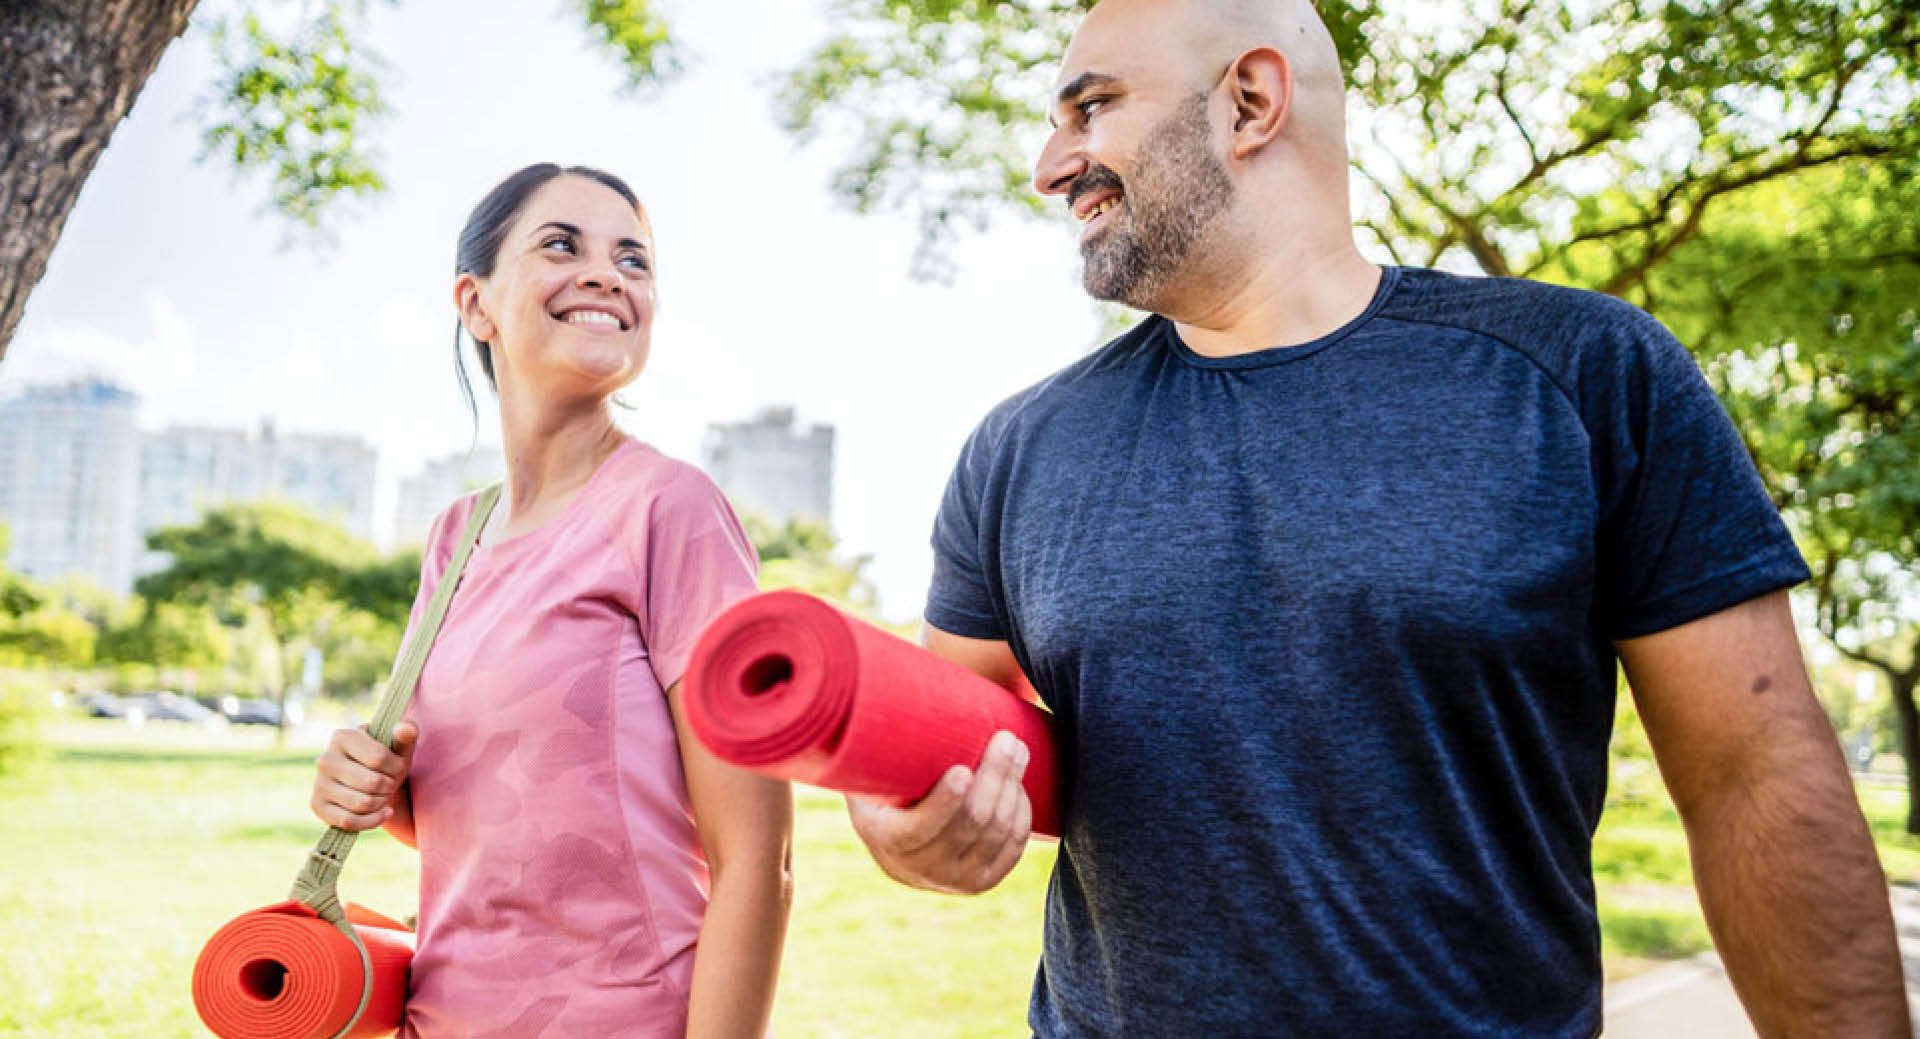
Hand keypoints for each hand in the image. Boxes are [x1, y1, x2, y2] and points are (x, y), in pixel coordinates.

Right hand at [310, 722, 417, 831]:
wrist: (371, 781)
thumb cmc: (387, 760)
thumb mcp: (400, 746)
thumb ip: (407, 734)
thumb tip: (405, 729)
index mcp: (342, 737)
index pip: (378, 758)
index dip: (396, 767)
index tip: (398, 767)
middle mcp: (325, 759)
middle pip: (372, 782)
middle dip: (389, 786)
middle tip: (390, 783)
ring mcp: (318, 783)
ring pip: (361, 803)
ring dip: (382, 803)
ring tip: (384, 795)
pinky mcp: (317, 806)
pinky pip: (349, 822)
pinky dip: (372, 821)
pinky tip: (383, 812)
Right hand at [846, 730, 1031, 894]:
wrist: (900, 847)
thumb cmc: (883, 792)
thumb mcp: (866, 777)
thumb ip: (866, 750)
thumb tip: (863, 696)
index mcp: (887, 840)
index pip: (920, 828)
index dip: (944, 803)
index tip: (962, 770)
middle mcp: (922, 870)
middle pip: (970, 822)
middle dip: (993, 777)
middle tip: (1007, 739)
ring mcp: (956, 881)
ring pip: (996, 833)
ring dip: (1012, 787)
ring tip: (1018, 750)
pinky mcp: (984, 881)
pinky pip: (1011, 848)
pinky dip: (1020, 813)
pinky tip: (1019, 785)